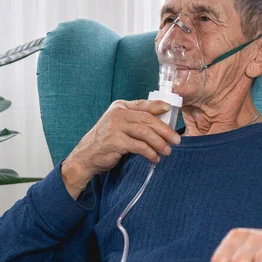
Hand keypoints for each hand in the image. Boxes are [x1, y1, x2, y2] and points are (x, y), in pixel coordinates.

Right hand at [61, 99, 180, 198]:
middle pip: (147, 119)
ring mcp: (115, 127)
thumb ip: (134, 121)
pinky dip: (149, 153)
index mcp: (119, 107)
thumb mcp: (118, 125)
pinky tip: (154, 158)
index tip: (170, 109)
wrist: (86, 156)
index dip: (158, 106)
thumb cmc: (105, 141)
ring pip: (145, 133)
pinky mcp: (115, 141)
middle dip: (164, 130)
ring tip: (167, 151)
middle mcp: (117, 114)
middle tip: (176, 140)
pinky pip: (138, 146)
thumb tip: (161, 124)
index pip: (142, 104)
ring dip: (159, 143)